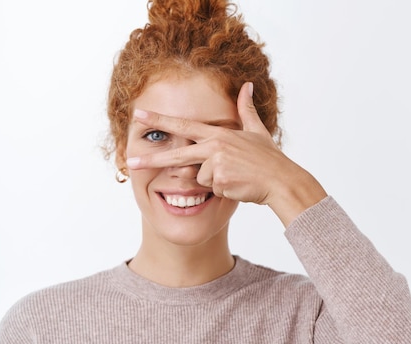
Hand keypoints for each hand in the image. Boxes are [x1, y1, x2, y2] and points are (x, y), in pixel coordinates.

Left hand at [127, 82, 326, 225]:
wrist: (281, 180)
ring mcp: (216, 164)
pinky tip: (237, 186)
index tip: (139, 116)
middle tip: (129, 160)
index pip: (183, 125)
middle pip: (176, 155)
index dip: (160, 120)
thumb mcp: (258, 131)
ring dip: (214, 182)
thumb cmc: (270, 159)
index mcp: (219, 134)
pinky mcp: (220, 181)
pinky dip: (223, 191)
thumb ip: (246, 109)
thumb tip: (248, 85)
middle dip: (151, 159)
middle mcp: (214, 147)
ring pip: (200, 179)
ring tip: (234, 178)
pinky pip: (212, 190)